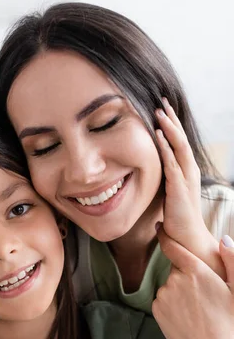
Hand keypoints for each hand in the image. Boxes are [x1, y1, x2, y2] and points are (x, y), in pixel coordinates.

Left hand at [152, 227, 233, 338]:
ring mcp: (164, 295)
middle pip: (177, 270)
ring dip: (180, 292)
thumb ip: (232, 261)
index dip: (165, 235)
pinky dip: (172, 305)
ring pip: (170, 286)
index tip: (160, 227)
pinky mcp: (157, 310)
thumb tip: (223, 239)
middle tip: (204, 295)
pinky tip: (188, 317)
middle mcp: (175, 280)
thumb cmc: (230, 322)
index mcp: (197, 271)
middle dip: (186, 276)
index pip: (173, 246)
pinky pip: (164, 300)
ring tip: (198, 309)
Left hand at [155, 98, 224, 278]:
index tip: (162, 110)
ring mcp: (185, 178)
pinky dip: (166, 148)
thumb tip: (149, 177)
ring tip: (159, 112)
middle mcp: (188, 171)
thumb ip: (163, 185)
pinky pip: (172, 163)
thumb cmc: (177, 219)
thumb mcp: (168, 195)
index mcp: (185, 171)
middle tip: (162, 101)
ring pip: (178, 147)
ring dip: (169, 128)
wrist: (187, 238)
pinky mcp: (179, 188)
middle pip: (181, 139)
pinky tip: (159, 136)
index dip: (171, 126)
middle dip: (171, 119)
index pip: (178, 143)